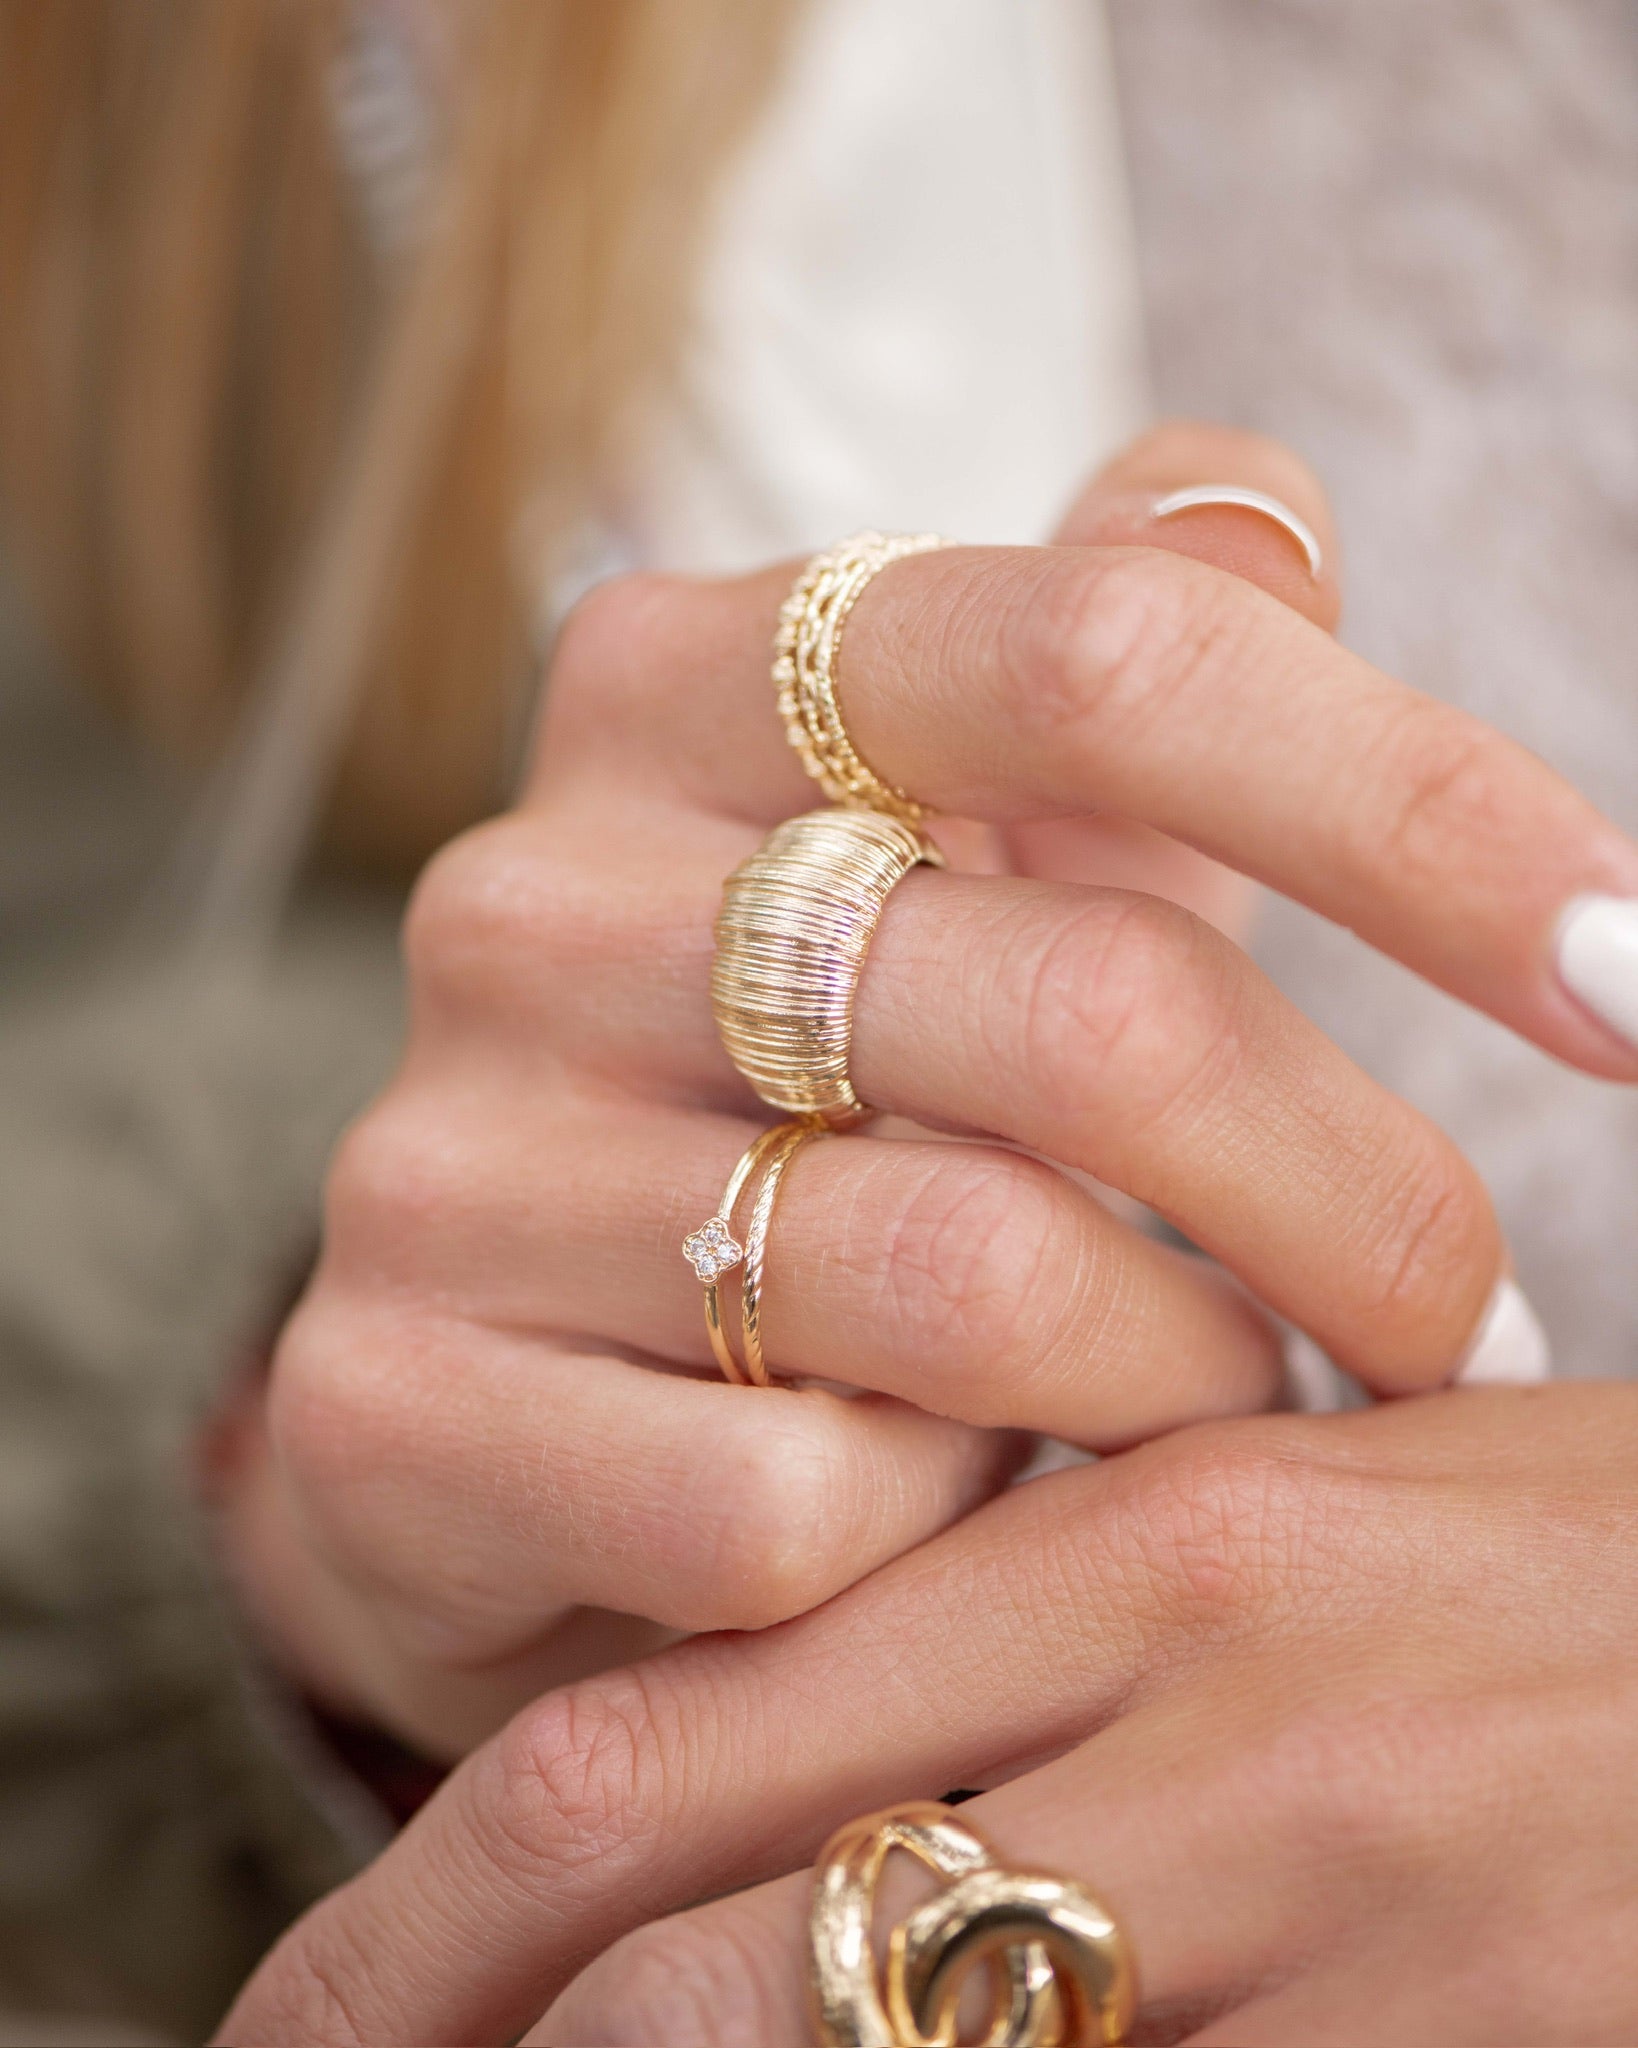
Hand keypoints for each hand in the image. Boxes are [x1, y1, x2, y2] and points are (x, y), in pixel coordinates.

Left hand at [219, 1382, 1637, 2044]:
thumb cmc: (1613, 1580)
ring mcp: (1335, 1911)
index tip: (319, 1997)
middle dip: (459, 2030)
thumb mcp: (1319, 1532)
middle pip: (707, 1925)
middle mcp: (1199, 1718)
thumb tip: (835, 1769)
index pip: (685, 1722)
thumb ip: (1067, 1618)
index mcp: (1143, 1544)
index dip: (443, 1887)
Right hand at [234, 420, 1637, 1757]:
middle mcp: (536, 889)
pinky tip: (965, 1518)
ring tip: (1221, 1400)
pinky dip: (955, 1536)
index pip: (1104, 655)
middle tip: (1456, 1317)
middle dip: (1361, 1201)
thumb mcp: (940, 851)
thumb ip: (1101, 665)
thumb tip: (1271, 522)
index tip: (1627, 969)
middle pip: (1090, 1008)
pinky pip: (800, 1506)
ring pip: (973, 1283)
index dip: (1415, 806)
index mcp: (687, 685)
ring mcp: (444, 1152)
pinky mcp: (397, 1402)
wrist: (508, 1370)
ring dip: (1183, 1378)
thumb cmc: (795, 1087)